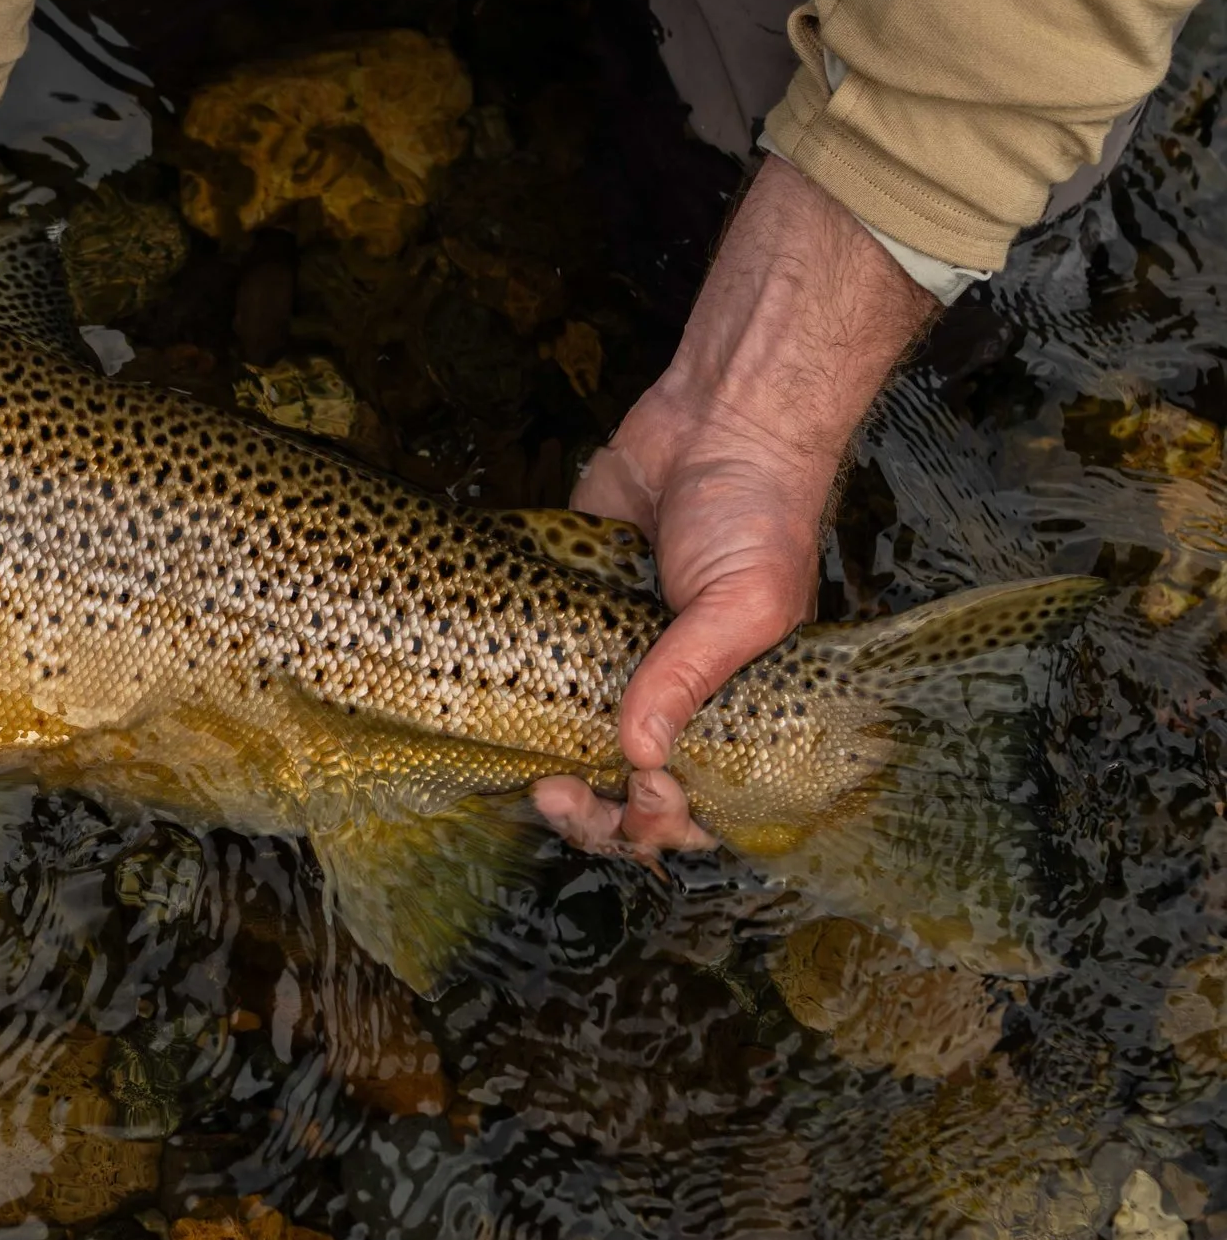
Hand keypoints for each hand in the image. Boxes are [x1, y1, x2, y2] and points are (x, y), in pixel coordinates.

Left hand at [531, 156, 937, 856]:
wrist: (717, 419)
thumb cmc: (758, 514)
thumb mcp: (746, 604)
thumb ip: (691, 674)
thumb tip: (642, 753)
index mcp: (727, 707)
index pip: (688, 798)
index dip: (654, 819)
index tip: (631, 797)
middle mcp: (667, 692)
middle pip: (618, 787)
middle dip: (588, 810)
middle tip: (553, 791)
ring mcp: (610, 655)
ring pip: (568, 741)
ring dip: (543, 767)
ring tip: (524, 772)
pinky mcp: (563, 608)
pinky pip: (531, 666)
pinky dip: (508, 695)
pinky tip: (481, 707)